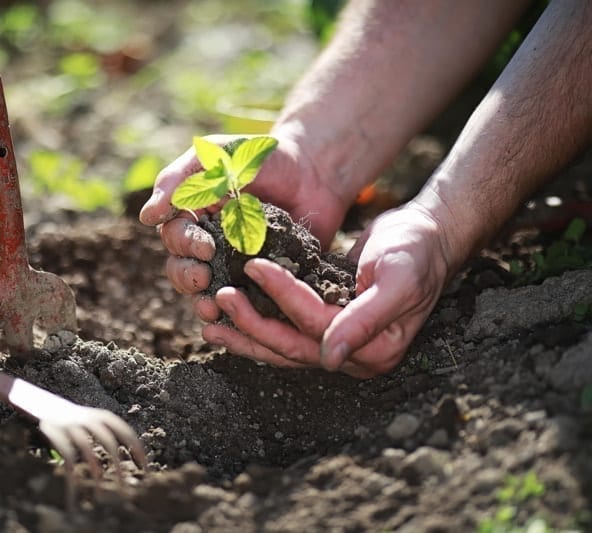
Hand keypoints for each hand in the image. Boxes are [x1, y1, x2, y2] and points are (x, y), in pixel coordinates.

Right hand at [140, 134, 352, 312]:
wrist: (315, 172)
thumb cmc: (261, 158)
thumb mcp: (218, 156)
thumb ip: (181, 179)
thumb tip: (147, 217)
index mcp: (192, 215)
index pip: (174, 236)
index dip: (184, 245)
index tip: (206, 246)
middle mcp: (208, 243)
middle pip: (182, 268)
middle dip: (187, 276)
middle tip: (204, 277)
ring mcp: (234, 264)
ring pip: (204, 291)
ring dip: (201, 301)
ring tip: (211, 307)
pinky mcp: (261, 280)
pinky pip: (242, 302)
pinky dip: (234, 313)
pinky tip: (235, 319)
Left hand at [205, 203, 452, 377]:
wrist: (427, 235)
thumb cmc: (418, 252)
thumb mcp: (398, 281)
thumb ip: (366, 321)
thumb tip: (331, 360)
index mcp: (374, 350)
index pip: (315, 326)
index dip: (283, 297)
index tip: (255, 266)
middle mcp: (353, 355)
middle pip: (290, 345)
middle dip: (251, 323)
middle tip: (220, 297)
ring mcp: (336, 343)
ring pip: (281, 346)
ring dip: (244, 333)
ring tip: (209, 321)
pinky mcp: (323, 325)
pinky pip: (284, 330)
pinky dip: (256, 323)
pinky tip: (229, 317)